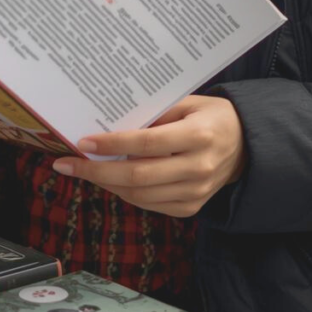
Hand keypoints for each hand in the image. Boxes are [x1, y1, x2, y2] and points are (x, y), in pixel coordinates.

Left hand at [52, 95, 245, 217]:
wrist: (246, 145)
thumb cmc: (210, 116)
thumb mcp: (187, 103)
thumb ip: (154, 114)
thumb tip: (110, 123)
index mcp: (198, 136)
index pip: (147, 143)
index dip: (112, 145)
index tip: (83, 142)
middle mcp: (199, 167)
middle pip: (138, 176)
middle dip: (96, 172)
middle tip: (66, 165)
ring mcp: (196, 192)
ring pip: (140, 195)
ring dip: (106, 184)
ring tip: (81, 170)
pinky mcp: (191, 208)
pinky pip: (150, 204)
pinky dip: (125, 193)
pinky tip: (108, 179)